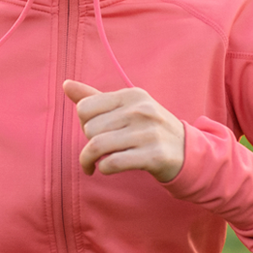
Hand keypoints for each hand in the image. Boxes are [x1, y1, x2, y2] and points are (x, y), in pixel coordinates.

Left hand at [63, 80, 184, 182]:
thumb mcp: (126, 107)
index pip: (85, 108)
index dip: (84, 122)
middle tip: (97, 149)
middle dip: (88, 142)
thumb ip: (94, 97)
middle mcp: (140, 110)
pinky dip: (103, 168)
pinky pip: (112, 163)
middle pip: (90, 129)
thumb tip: (65, 84)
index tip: (93, 131)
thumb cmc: (148, 128)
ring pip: (97, 146)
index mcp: (132, 95)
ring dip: (89, 160)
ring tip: (91, 164)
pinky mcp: (153, 156)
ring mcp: (148, 133)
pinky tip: (106, 168)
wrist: (187, 151)